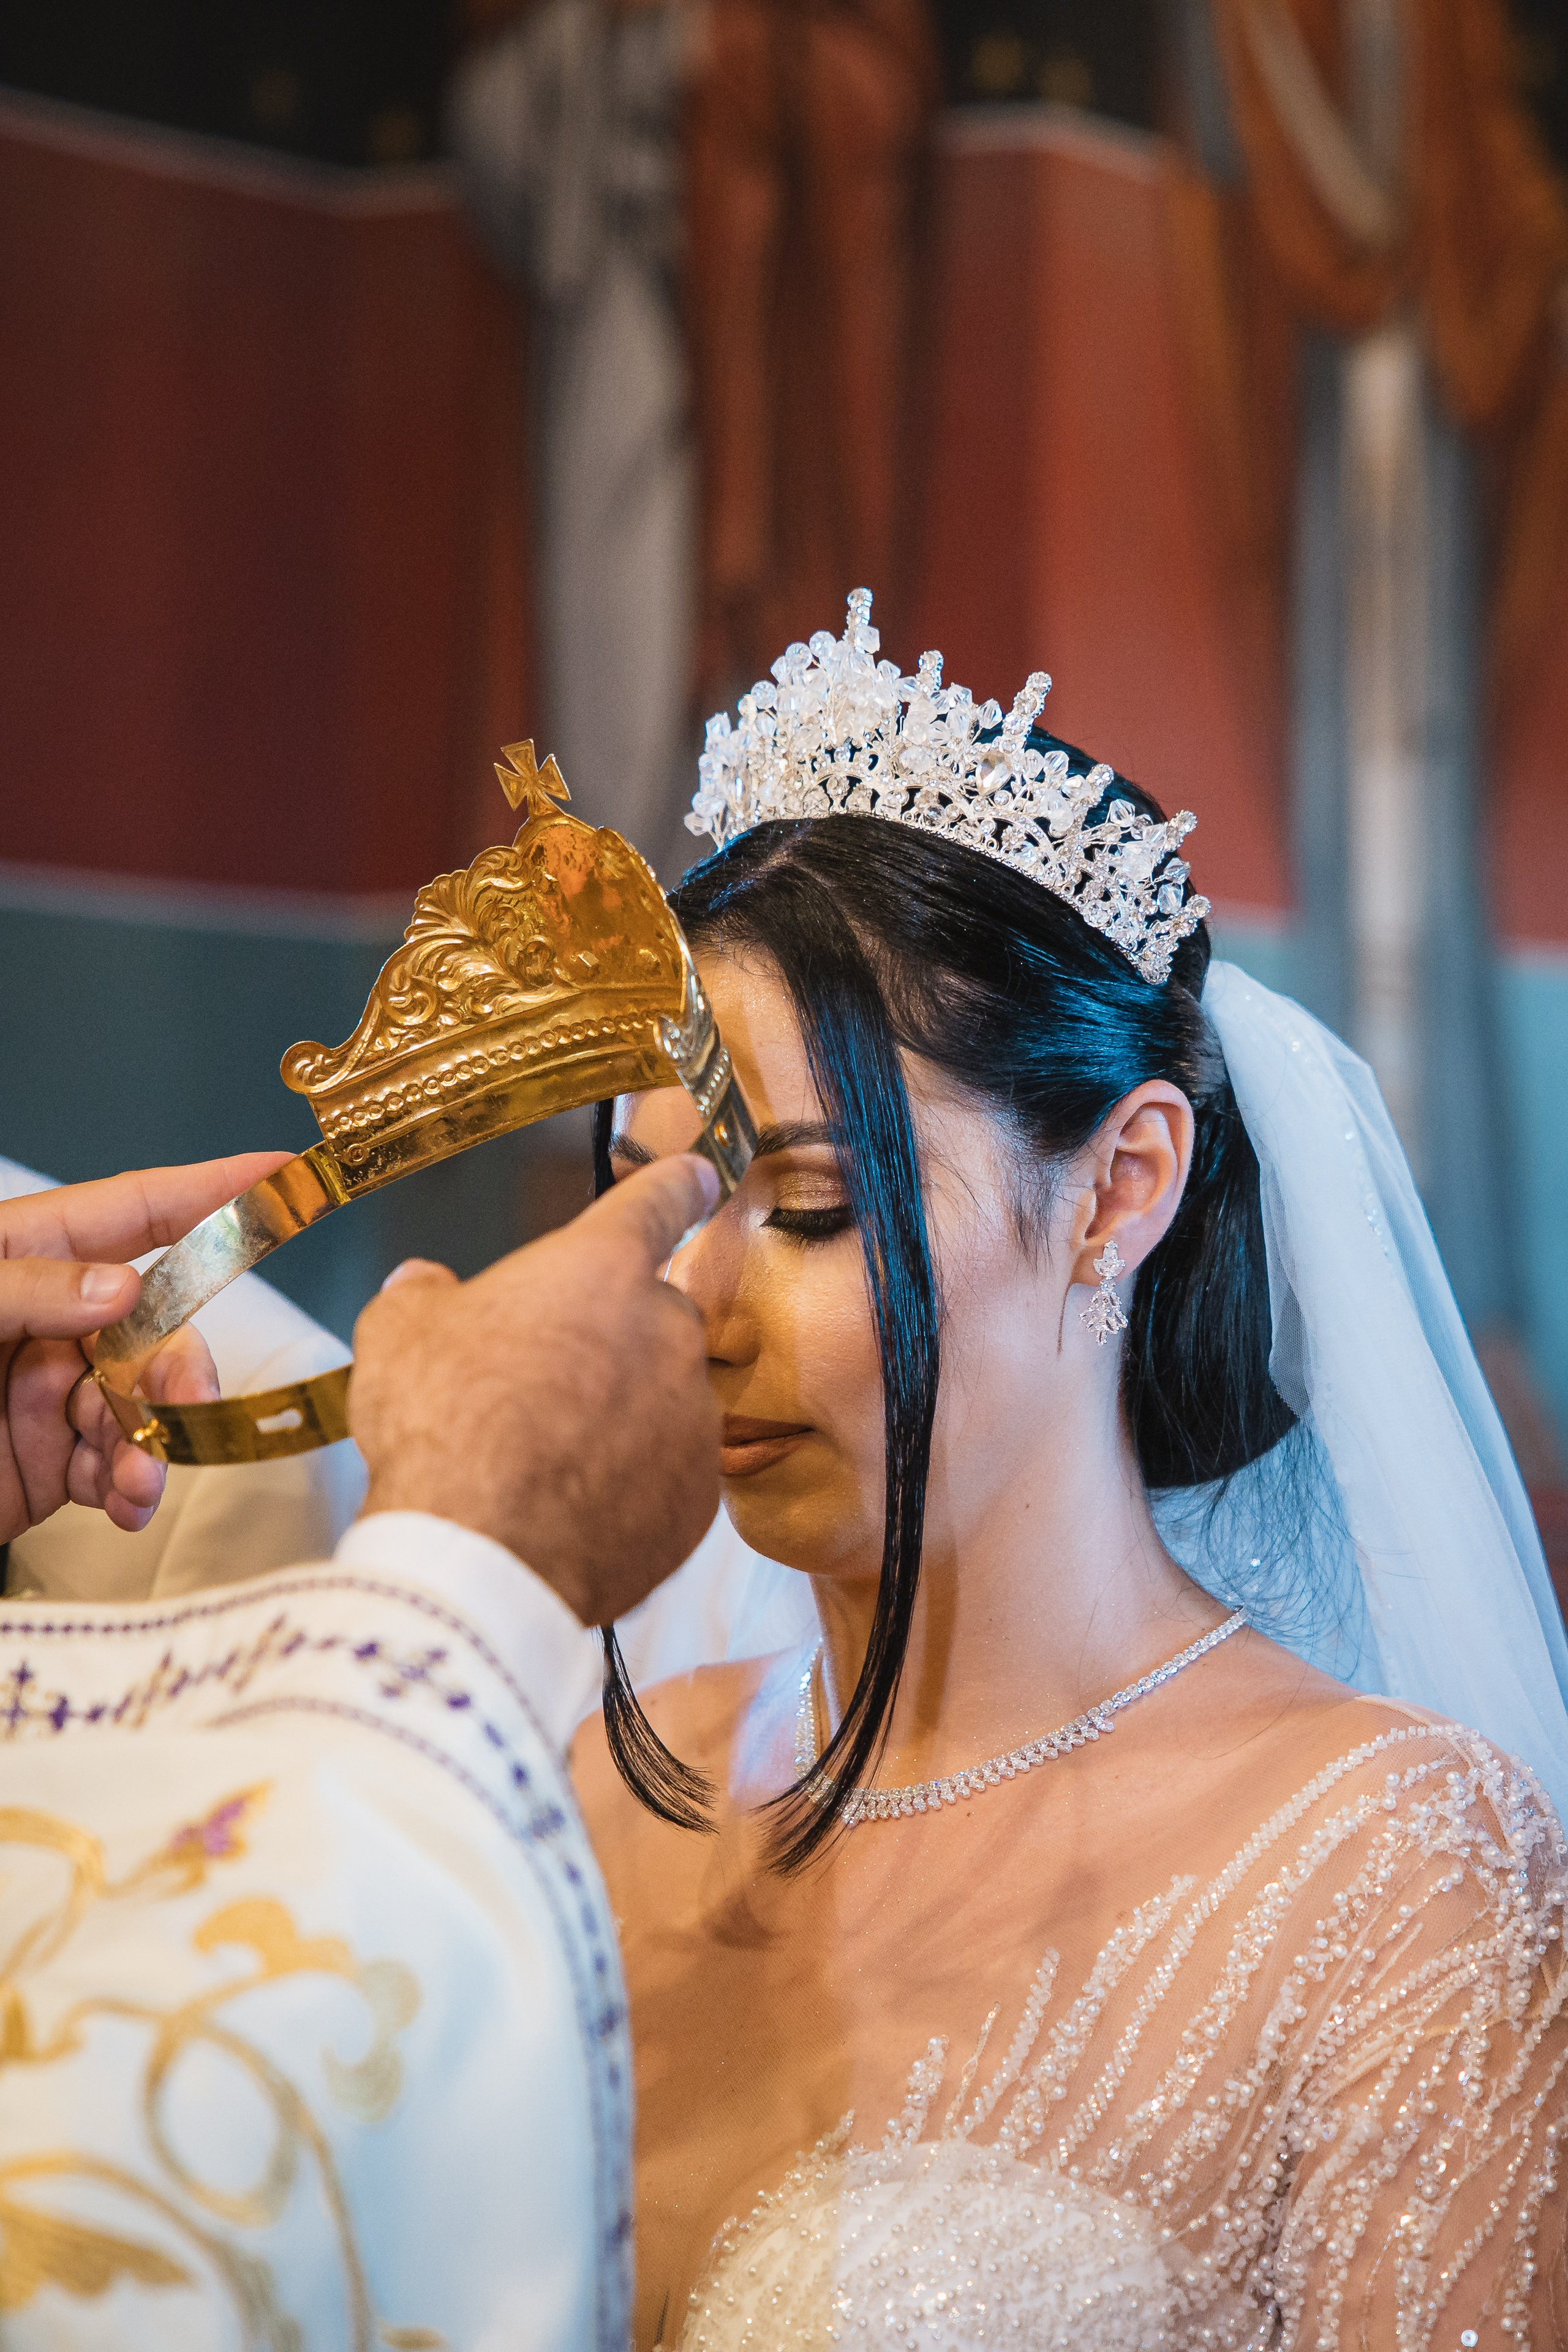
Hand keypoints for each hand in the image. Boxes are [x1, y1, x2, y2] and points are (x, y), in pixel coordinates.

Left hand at [1, 1154, 292, 1540]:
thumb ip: (28, 1289)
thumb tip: (124, 1289)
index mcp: (30, 1253)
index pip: (141, 1209)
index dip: (215, 1190)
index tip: (283, 1174)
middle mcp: (53, 1319)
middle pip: (160, 1325)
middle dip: (180, 1369)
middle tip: (179, 1408)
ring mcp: (54, 1391)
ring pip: (148, 1403)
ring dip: (154, 1442)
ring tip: (132, 1482)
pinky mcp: (50, 1461)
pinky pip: (119, 1464)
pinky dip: (131, 1486)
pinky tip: (121, 1502)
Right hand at [351, 1156, 721, 1624]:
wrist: (483, 1556)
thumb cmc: (443, 1424)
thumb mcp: (398, 1333)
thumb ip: (420, 1295)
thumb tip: (420, 1284)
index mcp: (603, 1266)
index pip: (661, 1198)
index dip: (678, 1183)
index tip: (697, 1178)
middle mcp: (669, 1330)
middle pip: (653, 1314)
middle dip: (611, 1337)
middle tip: (544, 1379)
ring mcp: (693, 1417)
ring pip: (664, 1398)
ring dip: (622, 1414)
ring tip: (547, 1456)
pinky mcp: (698, 1497)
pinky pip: (667, 1474)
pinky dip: (631, 1484)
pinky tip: (572, 1506)